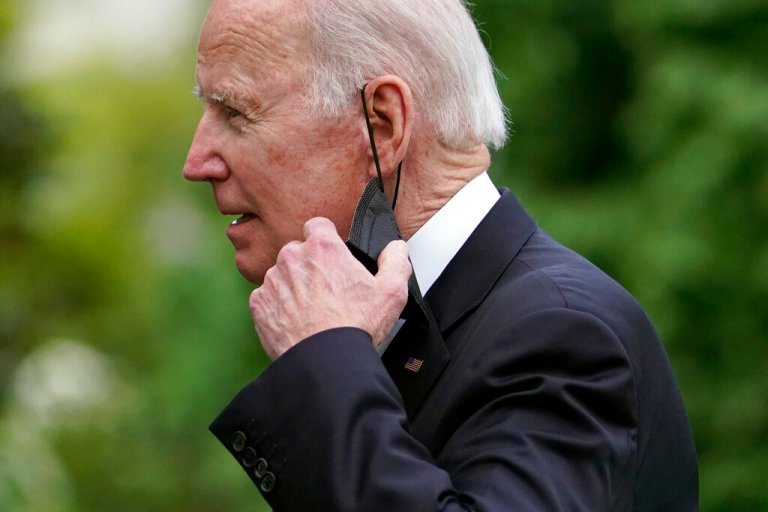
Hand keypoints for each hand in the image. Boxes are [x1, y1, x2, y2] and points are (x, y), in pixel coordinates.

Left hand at [249, 217, 411, 359]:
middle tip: (327, 290)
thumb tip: (396, 249)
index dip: (326, 238)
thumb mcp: (392, 291)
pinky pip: (267, 297)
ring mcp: (272, 280)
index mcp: (323, 248)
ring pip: (282, 274)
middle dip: (310, 265)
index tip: (332, 255)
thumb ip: (396, 261)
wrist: (324, 362)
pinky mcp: (259, 304)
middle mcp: (292, 258)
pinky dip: (279, 306)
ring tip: (312, 310)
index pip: (318, 225)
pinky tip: (296, 321)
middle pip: (299, 251)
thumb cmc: (355, 327)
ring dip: (293, 286)